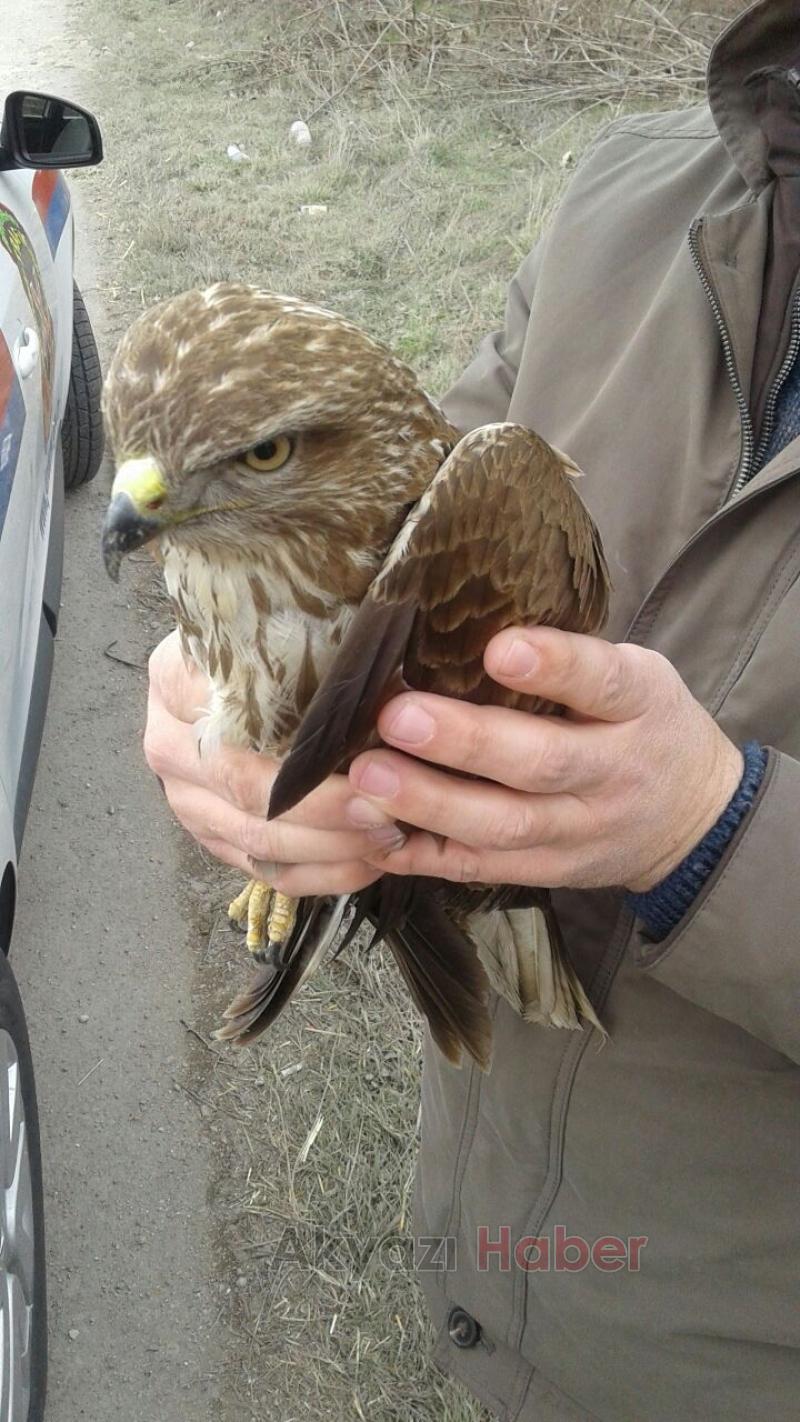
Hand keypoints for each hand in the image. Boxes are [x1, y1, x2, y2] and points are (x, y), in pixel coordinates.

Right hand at [144, 631, 397, 895]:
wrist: (229, 674)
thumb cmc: (273, 644)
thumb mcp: (286, 631)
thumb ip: (321, 657)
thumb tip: (396, 694)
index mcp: (176, 678)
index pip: (238, 725)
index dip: (305, 754)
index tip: (370, 765)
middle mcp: (168, 742)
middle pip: (246, 791)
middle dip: (325, 811)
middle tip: (387, 811)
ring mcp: (182, 796)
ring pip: (257, 840)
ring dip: (329, 849)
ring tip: (388, 837)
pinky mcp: (207, 836)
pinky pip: (263, 869)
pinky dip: (318, 874)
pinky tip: (367, 863)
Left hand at [344, 626, 743, 892]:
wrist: (688, 818)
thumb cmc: (640, 723)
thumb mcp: (635, 675)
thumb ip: (570, 657)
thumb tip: (463, 621)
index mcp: (639, 707)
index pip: (603, 683)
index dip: (554, 667)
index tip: (501, 649)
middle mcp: (613, 773)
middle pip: (541, 763)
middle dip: (465, 742)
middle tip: (398, 717)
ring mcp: (580, 832)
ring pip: (504, 827)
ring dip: (429, 803)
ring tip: (367, 776)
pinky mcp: (548, 872)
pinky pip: (480, 868)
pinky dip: (422, 852)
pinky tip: (372, 828)